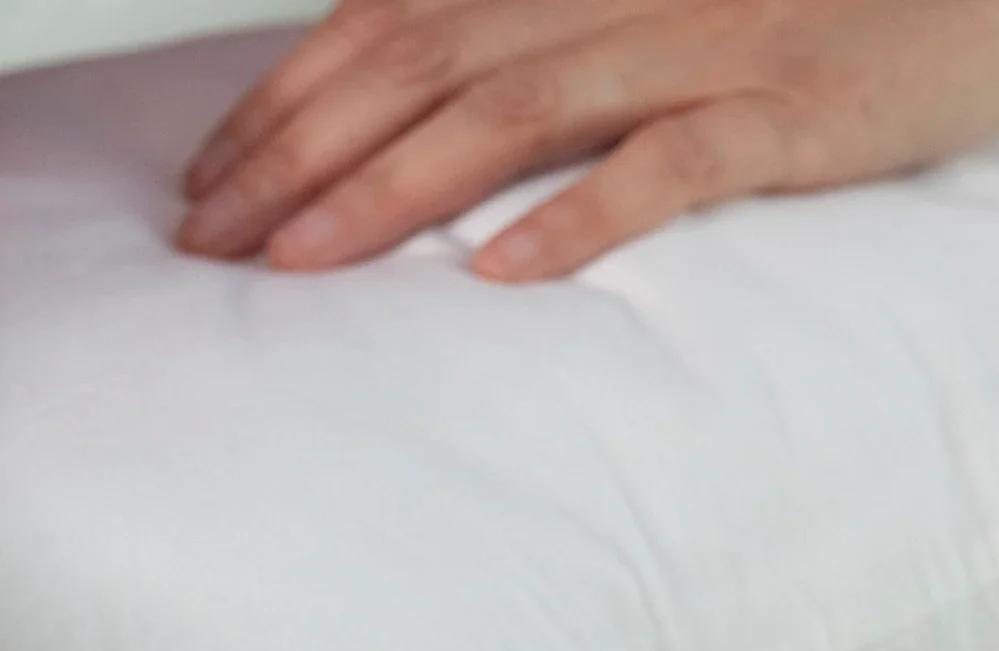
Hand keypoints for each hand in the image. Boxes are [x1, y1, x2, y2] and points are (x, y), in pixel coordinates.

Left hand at [177, 0, 998, 277]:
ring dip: (389, 188)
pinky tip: (499, 276)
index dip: (282, 100)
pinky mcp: (795, 106)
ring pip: (515, 107)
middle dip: (294, 154)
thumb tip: (403, 107)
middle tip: (204, 243)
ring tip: (293, 265)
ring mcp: (708, 43)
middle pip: (419, 63)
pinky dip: (583, 214)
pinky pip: (675, 161)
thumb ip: (527, 35)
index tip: (203, 183)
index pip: (387, 21)